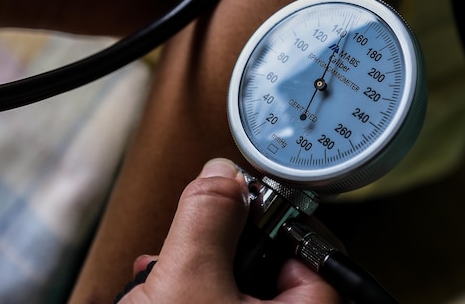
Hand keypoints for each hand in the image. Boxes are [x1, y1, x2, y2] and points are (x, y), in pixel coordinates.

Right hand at [118, 159, 341, 303]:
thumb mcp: (188, 278)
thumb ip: (209, 216)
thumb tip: (223, 174)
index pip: (309, 248)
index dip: (269, 220)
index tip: (239, 203)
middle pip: (265, 262)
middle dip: (216, 244)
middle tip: (189, 245)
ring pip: (232, 283)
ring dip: (192, 268)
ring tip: (162, 274)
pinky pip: (211, 301)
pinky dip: (185, 293)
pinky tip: (154, 290)